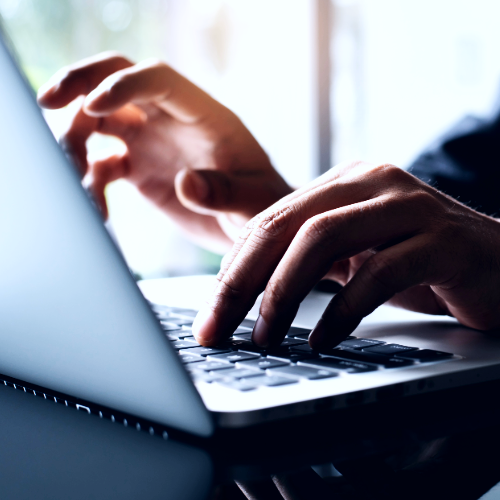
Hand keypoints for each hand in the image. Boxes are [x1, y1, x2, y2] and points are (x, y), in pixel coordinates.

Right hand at [37, 52, 291, 252]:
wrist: (249, 224)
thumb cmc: (262, 206)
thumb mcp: (253, 202)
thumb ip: (224, 192)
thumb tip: (186, 183)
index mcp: (204, 115)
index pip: (158, 79)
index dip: (123, 85)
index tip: (93, 105)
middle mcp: (171, 121)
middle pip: (117, 80)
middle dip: (79, 83)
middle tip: (48, 101)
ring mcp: (152, 143)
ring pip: (98, 121)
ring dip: (74, 140)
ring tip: (75, 178)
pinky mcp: (140, 170)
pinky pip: (102, 164)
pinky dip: (89, 182)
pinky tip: (98, 211)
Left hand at [192, 161, 499, 346]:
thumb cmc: (419, 262)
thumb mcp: (352, 254)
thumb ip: (304, 258)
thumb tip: (242, 290)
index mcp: (343, 183)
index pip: (268, 221)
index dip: (231, 270)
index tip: (210, 315)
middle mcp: (371, 182)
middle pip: (285, 226)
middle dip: (241, 283)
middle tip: (216, 330)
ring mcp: (409, 206)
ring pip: (322, 240)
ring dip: (284, 295)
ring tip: (264, 338)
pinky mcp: (443, 240)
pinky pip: (379, 272)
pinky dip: (343, 310)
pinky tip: (323, 340)